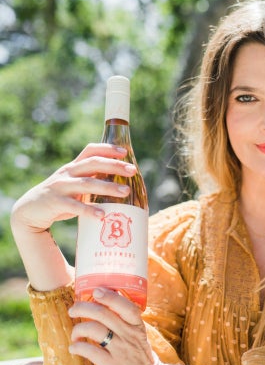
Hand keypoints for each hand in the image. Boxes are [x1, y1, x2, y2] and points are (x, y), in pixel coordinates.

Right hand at [10, 143, 136, 234]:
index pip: (90, 151)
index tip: (125, 152)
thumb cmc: (59, 197)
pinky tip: (102, 215)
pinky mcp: (56, 202)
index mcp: (73, 167)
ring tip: (125, 192)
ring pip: (87, 184)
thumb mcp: (73, 184)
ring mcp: (60, 187)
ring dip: (108, 187)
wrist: (30, 210)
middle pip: (93, 164)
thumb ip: (91, 180)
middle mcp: (67, 173)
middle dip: (114, 166)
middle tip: (132, 171)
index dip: (107, 149)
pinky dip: (89, 210)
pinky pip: (74, 206)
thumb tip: (119, 183)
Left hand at [68, 288, 168, 364]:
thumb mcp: (138, 337)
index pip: (126, 306)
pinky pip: (90, 351)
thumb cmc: (141, 358)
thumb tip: (101, 308)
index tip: (96, 290)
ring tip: (75, 334)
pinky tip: (74, 348)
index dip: (110, 296)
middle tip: (73, 310)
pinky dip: (77, 347)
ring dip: (78, 329)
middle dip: (83, 308)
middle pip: (104, 314)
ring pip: (94, 330)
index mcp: (137, 326)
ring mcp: (121, 351)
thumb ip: (125, 324)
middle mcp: (130, 336)